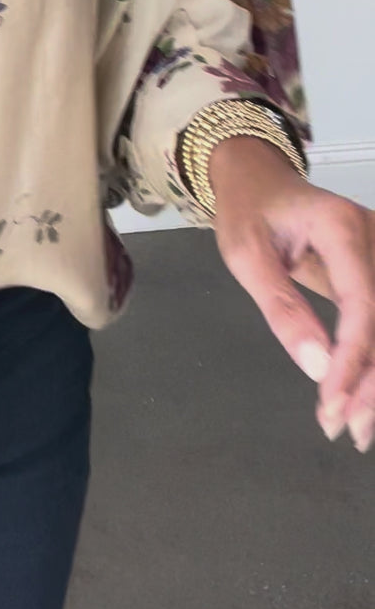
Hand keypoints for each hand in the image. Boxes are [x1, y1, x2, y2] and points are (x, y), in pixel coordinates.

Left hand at [210, 137, 374, 451]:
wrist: (260, 178)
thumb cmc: (248, 212)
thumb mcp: (246, 254)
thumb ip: (281, 308)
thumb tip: (315, 367)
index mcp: (341, 227)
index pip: (363, 303)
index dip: (353, 359)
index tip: (331, 403)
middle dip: (372, 382)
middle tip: (343, 429)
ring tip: (355, 427)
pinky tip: (365, 397)